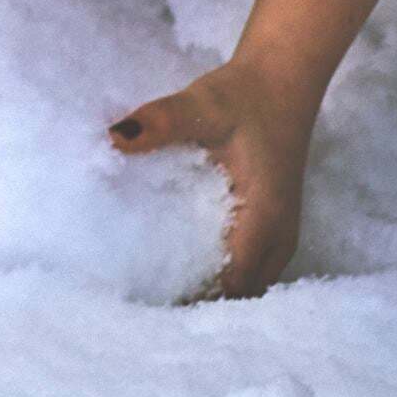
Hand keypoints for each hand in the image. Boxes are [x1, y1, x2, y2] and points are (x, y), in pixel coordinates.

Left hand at [107, 59, 314, 299]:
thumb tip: (113, 137)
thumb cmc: (243, 96)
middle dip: (199, 310)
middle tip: (143, 315)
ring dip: (212, 297)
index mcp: (265, 219)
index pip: (230, 285)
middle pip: (239, 297)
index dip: (192, 304)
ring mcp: (279, 236)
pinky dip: (221, 279)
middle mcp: (278, 238)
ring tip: (158, 304)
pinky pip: (249, 270)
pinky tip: (182, 272)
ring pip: (247, 288)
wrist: (283, 80)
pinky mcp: (271, 228)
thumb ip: (160, 122)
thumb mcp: (201, 105)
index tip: (148, 314)